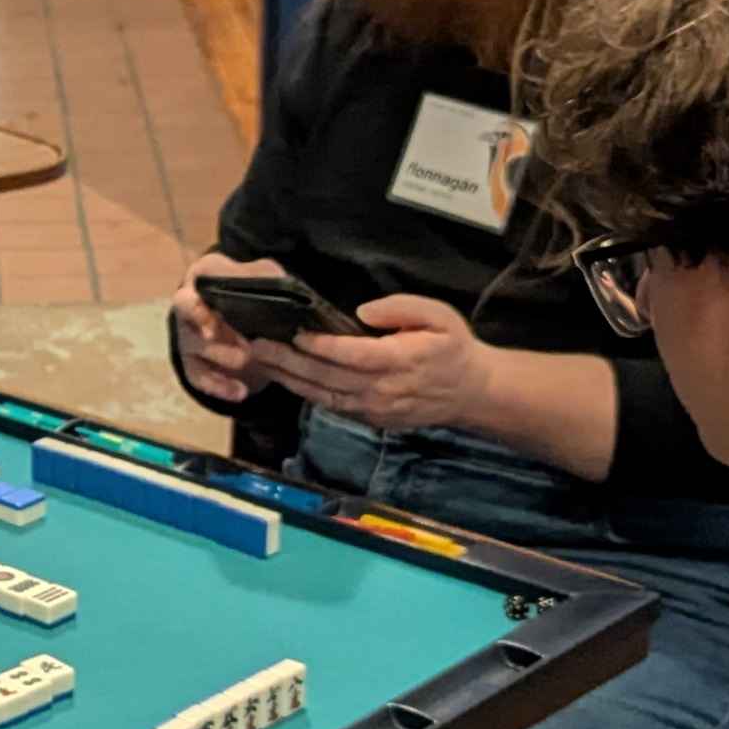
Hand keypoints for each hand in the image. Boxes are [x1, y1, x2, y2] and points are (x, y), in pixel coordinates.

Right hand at [170, 251, 285, 406]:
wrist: (241, 313)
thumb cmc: (247, 286)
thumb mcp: (260, 274)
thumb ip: (265, 275)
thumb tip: (277, 284)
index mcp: (200, 281)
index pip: (190, 293)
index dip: (197, 310)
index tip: (213, 324)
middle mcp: (187, 309)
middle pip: (188, 322)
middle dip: (211, 334)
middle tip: (240, 345)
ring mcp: (189, 338)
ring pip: (196, 349)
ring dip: (221, 356)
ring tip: (247, 362)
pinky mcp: (194, 364)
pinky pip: (200, 378)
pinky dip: (219, 387)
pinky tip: (240, 392)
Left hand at [260, 293, 484, 433]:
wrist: (472, 393)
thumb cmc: (454, 347)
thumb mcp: (440, 316)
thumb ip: (402, 309)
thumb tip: (362, 312)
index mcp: (399, 361)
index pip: (352, 356)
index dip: (321, 346)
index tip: (294, 332)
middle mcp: (381, 390)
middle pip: (327, 378)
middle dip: (289, 361)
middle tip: (256, 343)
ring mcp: (373, 409)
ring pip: (323, 396)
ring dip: (288, 379)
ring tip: (260, 359)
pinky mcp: (369, 419)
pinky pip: (331, 406)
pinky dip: (305, 393)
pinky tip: (284, 377)